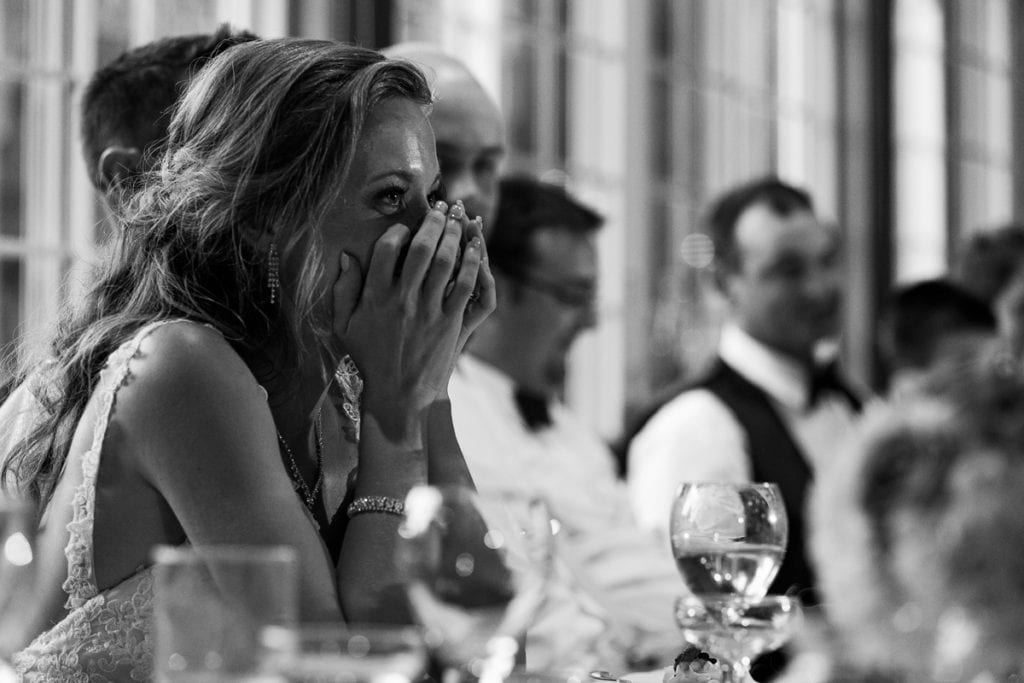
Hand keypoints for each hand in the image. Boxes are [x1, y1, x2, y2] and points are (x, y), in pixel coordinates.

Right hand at [331, 201, 493, 439]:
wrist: (398, 397)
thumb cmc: (369, 360)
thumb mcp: (345, 326)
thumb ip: (344, 291)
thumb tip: (347, 257)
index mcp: (375, 298)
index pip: (385, 250)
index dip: (396, 232)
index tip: (404, 225)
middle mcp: (402, 300)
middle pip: (420, 249)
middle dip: (431, 223)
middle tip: (439, 208)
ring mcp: (428, 311)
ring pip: (444, 262)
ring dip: (452, 236)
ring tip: (457, 220)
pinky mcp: (449, 323)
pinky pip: (463, 286)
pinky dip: (470, 264)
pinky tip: (473, 249)